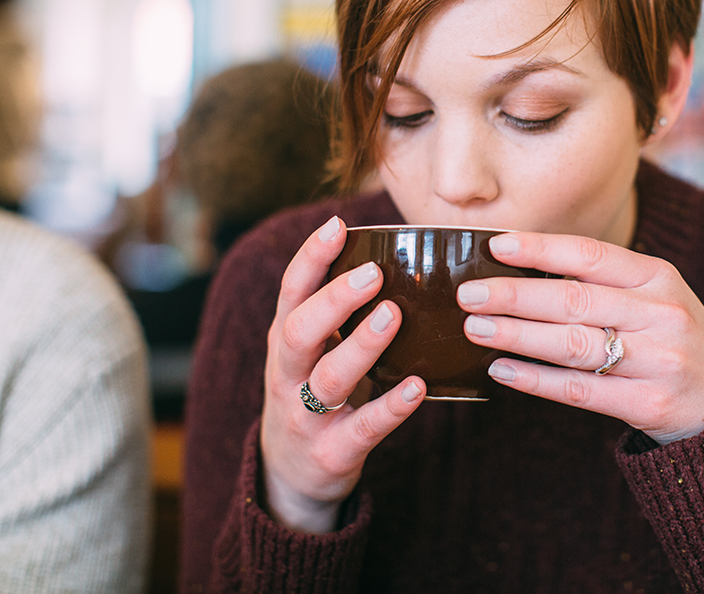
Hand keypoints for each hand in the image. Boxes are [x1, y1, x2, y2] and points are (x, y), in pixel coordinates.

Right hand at [259, 217, 425, 532]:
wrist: (290, 477)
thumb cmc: (312, 396)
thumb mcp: (311, 353)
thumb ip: (337, 314)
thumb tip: (395, 256)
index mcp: (286, 341)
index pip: (291, 292)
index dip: (311, 258)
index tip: (338, 225)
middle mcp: (288, 374)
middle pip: (299, 331)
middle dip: (335, 300)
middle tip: (374, 272)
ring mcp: (306, 416)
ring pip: (328, 378)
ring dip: (361, 344)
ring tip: (394, 315)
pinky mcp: (332, 453)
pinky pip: (362, 428)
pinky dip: (390, 407)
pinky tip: (417, 387)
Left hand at [458, 232, 703, 444]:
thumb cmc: (674, 339)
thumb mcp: (655, 297)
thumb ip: (604, 282)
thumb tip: (522, 270)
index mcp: (659, 277)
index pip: (591, 255)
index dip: (541, 249)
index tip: (496, 245)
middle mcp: (661, 314)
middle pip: (575, 300)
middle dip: (514, 295)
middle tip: (469, 294)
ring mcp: (658, 360)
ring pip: (573, 344)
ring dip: (518, 335)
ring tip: (476, 329)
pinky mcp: (648, 403)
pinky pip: (581, 390)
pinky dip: (537, 380)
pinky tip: (503, 371)